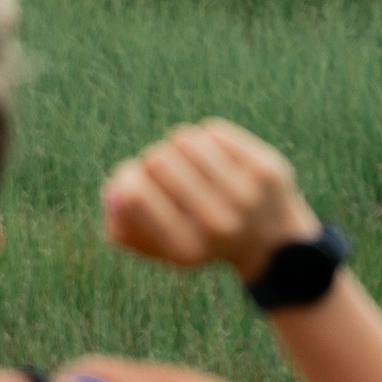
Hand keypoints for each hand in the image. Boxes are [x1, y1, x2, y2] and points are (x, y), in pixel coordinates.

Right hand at [102, 119, 320, 280]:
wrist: (269, 241)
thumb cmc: (199, 240)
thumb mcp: (156, 247)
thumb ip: (122, 228)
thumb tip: (112, 190)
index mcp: (184, 249)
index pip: (134, 195)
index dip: (124, 178)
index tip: (132, 179)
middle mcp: (216, 224)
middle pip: (157, 161)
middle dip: (152, 160)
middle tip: (163, 169)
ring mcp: (244, 195)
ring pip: (184, 140)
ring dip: (177, 145)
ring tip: (185, 158)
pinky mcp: (264, 169)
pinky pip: (213, 132)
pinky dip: (204, 138)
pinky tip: (210, 152)